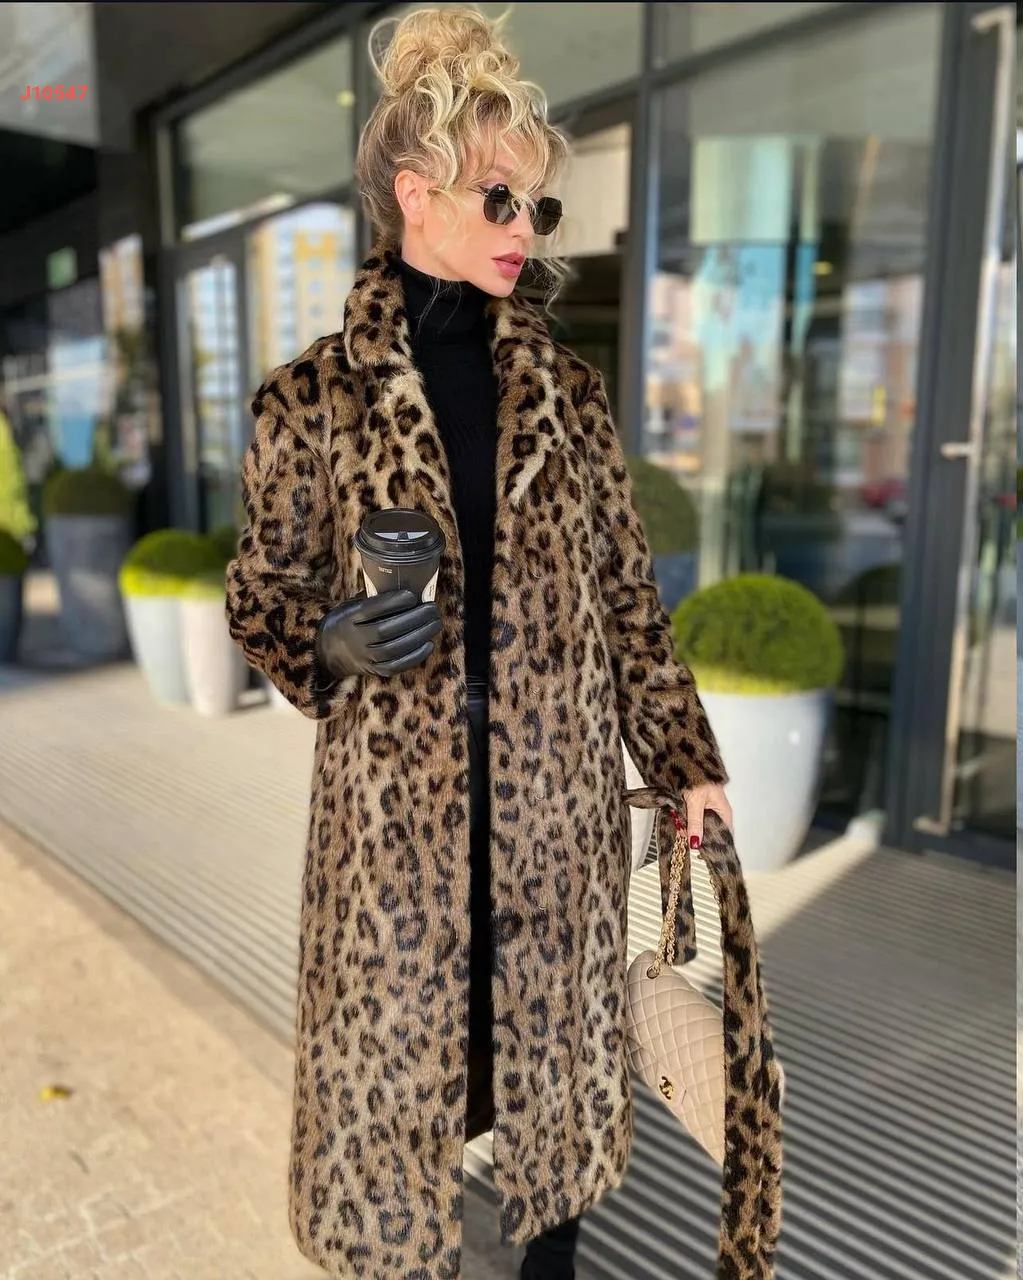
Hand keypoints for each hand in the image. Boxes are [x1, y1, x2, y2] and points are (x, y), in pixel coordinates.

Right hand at [316, 588, 441, 678]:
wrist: (327, 652)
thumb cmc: (346, 622)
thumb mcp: (351, 606)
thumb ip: (372, 598)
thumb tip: (404, 584)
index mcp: (348, 618)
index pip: (370, 610)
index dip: (393, 602)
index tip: (412, 595)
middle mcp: (354, 639)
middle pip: (386, 629)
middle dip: (413, 618)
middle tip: (432, 608)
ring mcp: (364, 657)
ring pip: (394, 648)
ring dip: (419, 635)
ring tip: (435, 623)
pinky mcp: (374, 670)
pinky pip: (396, 666)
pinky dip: (415, 656)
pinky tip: (429, 644)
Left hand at [680, 783, 732, 850]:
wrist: (687, 759)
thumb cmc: (698, 778)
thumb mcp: (696, 802)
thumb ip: (695, 823)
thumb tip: (695, 844)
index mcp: (723, 813)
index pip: (723, 836)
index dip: (713, 846)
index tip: (701, 853)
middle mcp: (717, 813)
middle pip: (709, 832)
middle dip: (696, 836)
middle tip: (684, 838)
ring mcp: (707, 810)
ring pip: (698, 826)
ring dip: (688, 828)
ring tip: (679, 825)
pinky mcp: (697, 806)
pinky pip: (692, 818)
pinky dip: (684, 820)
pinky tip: (677, 819)